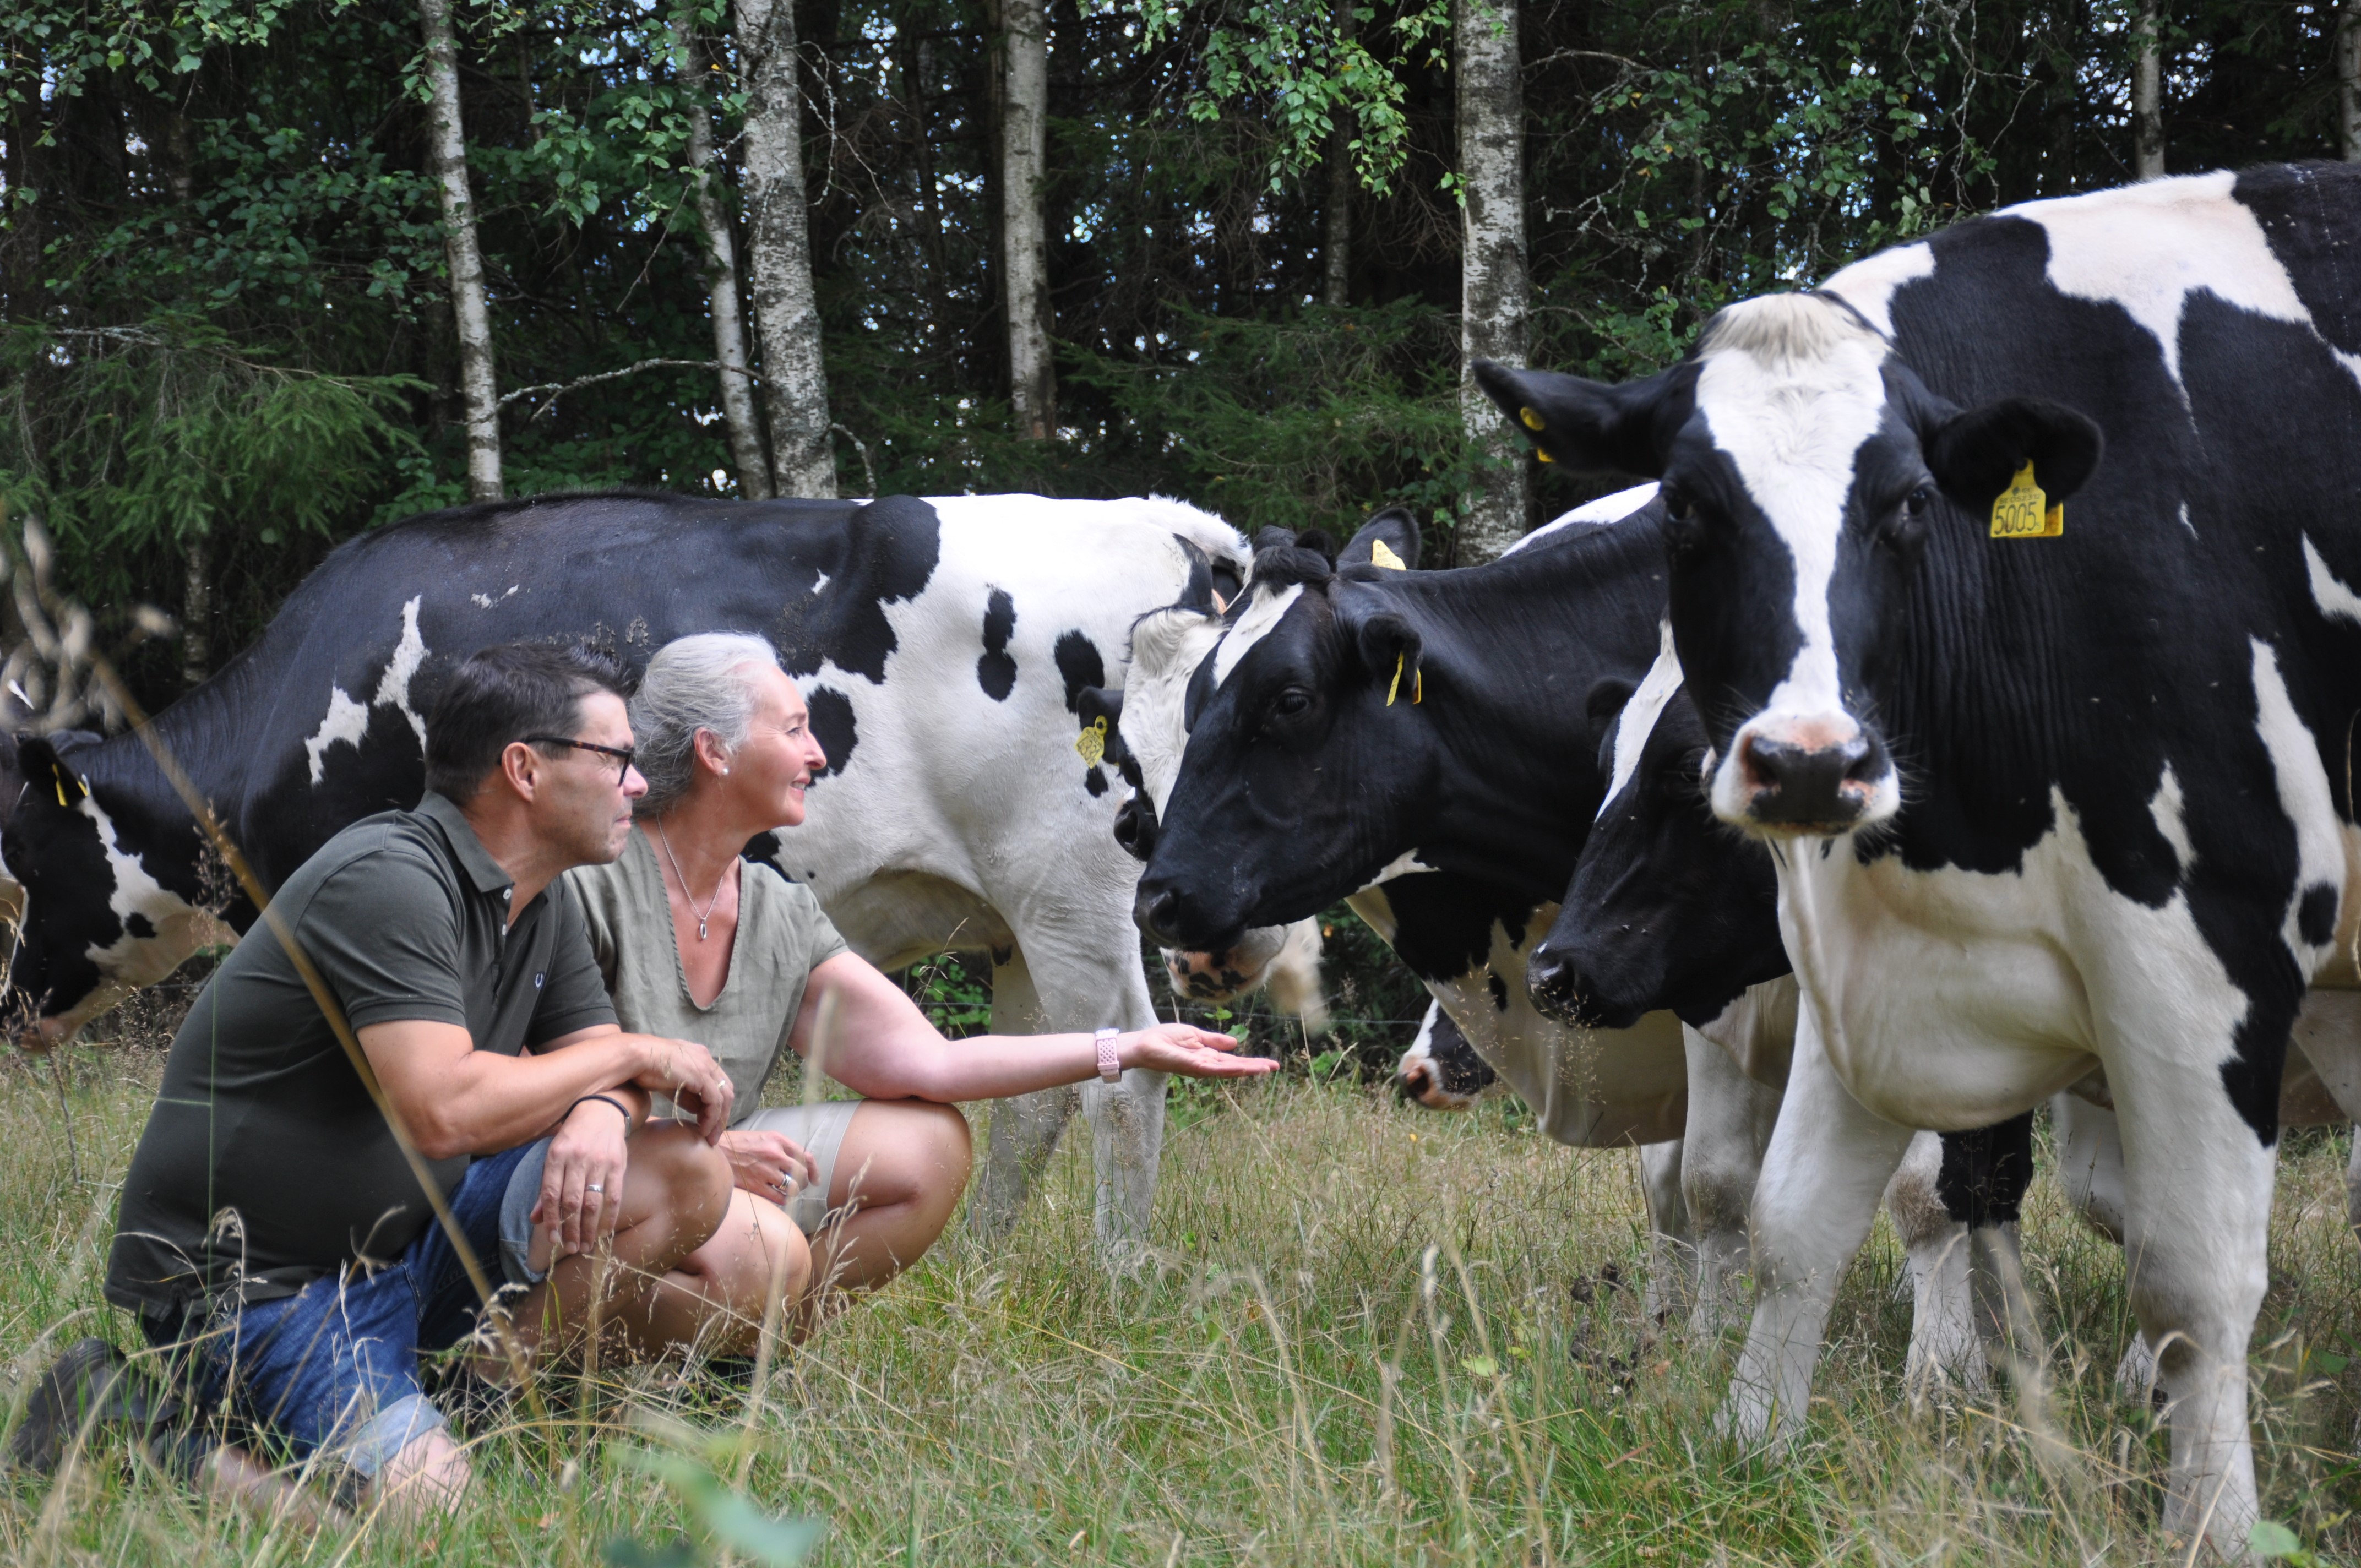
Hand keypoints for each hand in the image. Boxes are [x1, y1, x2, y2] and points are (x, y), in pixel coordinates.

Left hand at [532, 1095, 630, 1256]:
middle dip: (569, 1229)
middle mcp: (577, 1158)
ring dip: (587, 1228)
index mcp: (556, 1156)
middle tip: (569, 1248)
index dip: (551, 1219)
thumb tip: (535, 1220)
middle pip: (572, 1201)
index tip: (551, 1239)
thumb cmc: (573, 1136)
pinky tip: (604, 1232)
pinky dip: (609, 1216)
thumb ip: (546, 1188)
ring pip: (592, 1201)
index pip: (551, 1194)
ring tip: (584, 1245)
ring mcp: (599, 1161)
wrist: (603, 1110)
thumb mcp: (554, 1156)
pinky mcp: (617, 1163)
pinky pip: (614, 1195)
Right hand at [632, 1036, 735, 1142]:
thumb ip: (686, 1095)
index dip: (716, 1104)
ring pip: (723, 1097)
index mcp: (700, 1057)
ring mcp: (705, 1066)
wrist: (635, 1057)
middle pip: (726, 1090)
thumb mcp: (671, 1084)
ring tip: (709, 1136)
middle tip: (713, 1134)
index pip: (718, 1083)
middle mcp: (706, 1059)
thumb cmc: (646, 1068)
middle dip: (722, 1114)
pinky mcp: (701, 1075)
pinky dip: (712, 1117)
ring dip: (718, 1120)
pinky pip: (714, 1101)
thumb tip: (697, 1109)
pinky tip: (703, 1129)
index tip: (707, 1122)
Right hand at [718, 1128, 817, 1205]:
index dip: (814, 1169)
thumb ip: (780, 1147)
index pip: (805, 1155)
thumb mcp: (762, 1137)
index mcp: (777, 1140)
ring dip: (794, 1192)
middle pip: (802, 1173)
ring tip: (789, 1191)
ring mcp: (765, 1171)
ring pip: (793, 1188)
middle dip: (805, 1182)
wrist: (714, 1152)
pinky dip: (782, 1199)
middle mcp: (774, 1155)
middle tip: (800, 1186)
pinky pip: (779, 1198)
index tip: (815, 1179)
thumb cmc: (738, 1145)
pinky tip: (778, 1197)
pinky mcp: (756, 1186)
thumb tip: (799, 1161)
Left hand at [1114, 1023, 1277, 1078]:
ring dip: (1245, 1069)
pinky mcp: (1190, 1065)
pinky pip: (1211, 1068)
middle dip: (1254, 1068)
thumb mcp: (1194, 1035)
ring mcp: (1199, 1067)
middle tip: (1274, 1067)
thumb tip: (1234, 1043)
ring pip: (1226, 1070)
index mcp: (1207, 1056)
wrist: (1144, 1044)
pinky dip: (1226, 1069)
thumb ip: (1213, 1040)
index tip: (1269, 1063)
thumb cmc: (1165, 1039)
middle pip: (1234, 1067)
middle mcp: (1206, 1065)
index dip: (1251, 1062)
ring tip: (1264, 1068)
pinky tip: (1239, 1068)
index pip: (1233, 1061)